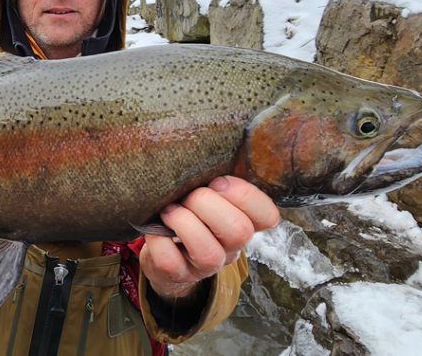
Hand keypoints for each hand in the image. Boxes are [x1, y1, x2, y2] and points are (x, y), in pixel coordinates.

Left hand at [140, 176, 279, 298]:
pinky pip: (170, 261)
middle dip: (208, 204)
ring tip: (169, 210)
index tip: (218, 181)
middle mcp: (230, 249)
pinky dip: (157, 239)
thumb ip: (215, 180)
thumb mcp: (208, 195)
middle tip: (189, 195)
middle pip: (239, 231)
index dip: (245, 195)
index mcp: (244, 223)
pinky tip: (154, 228)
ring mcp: (204, 266)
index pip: (268, 216)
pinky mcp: (176, 274)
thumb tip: (207, 147)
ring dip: (183, 222)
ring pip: (208, 252)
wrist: (165, 254)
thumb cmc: (190, 213)